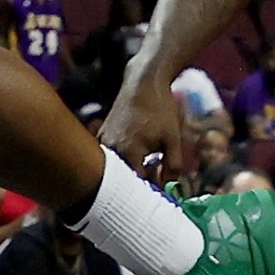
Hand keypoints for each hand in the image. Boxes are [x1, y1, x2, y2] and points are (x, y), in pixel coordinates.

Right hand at [102, 67, 190, 186]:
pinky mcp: (102, 135)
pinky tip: (139, 154)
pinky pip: (112, 157)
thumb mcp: (173, 138)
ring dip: (132, 170)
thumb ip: (173, 166)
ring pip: (117, 168)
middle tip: (158, 177)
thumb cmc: (160, 109)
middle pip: (125, 179)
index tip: (164, 191)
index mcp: (129, 153)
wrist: (143, 82)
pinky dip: (124, 160)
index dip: (152, 190)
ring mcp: (104, 142)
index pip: (137, 185)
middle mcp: (111, 151)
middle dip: (142, 182)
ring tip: (150, 164)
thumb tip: (171, 188)